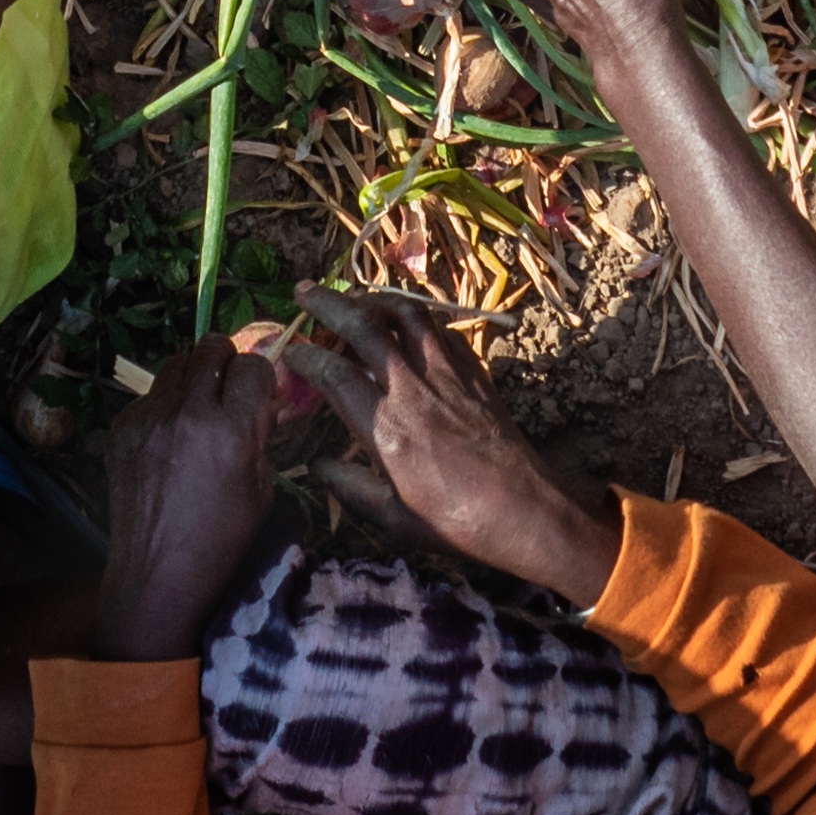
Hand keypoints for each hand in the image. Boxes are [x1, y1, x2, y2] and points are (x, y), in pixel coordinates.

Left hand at [91, 337, 278, 662]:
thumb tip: (260, 400)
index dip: (258, 377)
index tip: (256, 394)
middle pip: (210, 347)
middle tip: (226, 389)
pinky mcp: (121, 427)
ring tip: (195, 411)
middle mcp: (188, 414)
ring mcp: (149, 418)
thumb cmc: (221, 540)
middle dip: (225, 362)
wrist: (157, 573)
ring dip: (192, 378)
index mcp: (232, 431)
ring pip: (176, 363)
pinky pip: (149, 396)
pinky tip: (167, 442)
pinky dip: (163, 407)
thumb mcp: (261, 489)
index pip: (252, 365)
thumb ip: (259, 435)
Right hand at [283, 287, 619, 605]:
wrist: (525, 508)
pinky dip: (417, 318)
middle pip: (363, 327)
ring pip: (406, 314)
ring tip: (356, 297)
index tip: (290, 352)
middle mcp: (412, 389)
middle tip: (306, 291)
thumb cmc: (455, 523)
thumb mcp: (393, 519)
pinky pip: (441, 329)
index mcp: (385, 428)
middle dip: (328, 303)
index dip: (306, 357)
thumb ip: (351, 489)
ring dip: (375, 298)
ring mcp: (447, 374)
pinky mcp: (474, 371)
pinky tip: (408, 325)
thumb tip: (318, 467)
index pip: (334, 374)